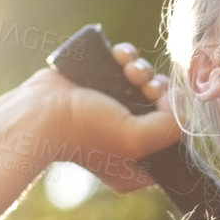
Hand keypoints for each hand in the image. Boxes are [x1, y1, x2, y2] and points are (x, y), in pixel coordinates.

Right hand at [25, 41, 182, 193]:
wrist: (40, 110)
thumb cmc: (84, 131)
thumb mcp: (137, 140)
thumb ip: (171, 127)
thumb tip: (179, 101)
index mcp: (137, 163)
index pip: (175, 138)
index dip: (175, 117)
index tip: (162, 106)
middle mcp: (127, 136)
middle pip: (164, 105)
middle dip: (158, 88)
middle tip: (143, 87)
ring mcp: (114, 107)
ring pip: (146, 79)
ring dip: (142, 69)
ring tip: (127, 71)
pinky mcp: (102, 83)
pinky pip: (127, 63)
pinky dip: (127, 56)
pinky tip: (118, 58)